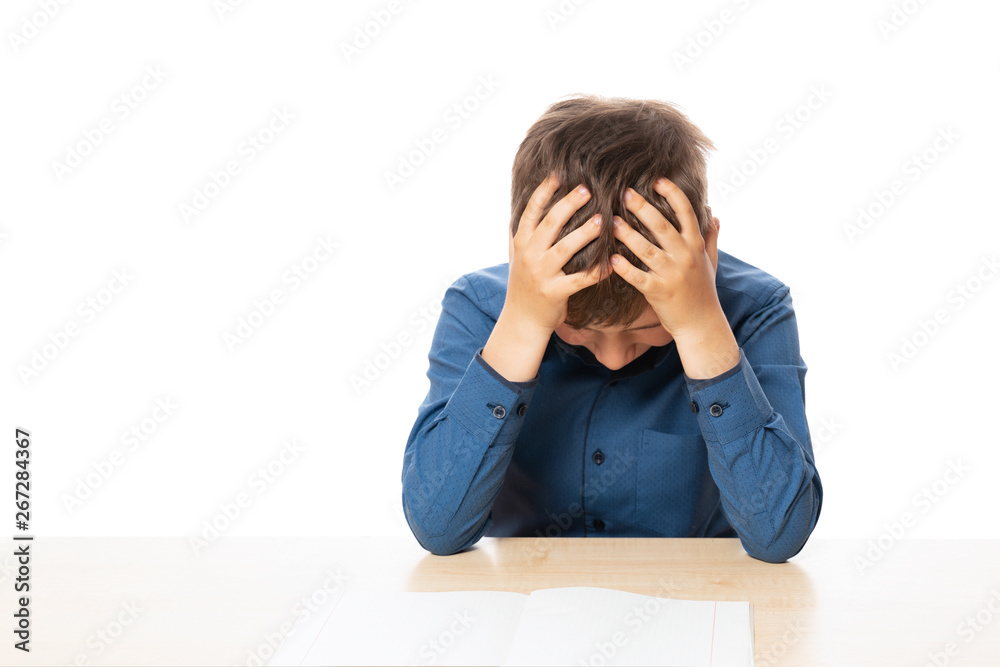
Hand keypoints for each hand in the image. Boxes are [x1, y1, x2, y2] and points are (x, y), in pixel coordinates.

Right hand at [505, 172, 606, 334]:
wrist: (522, 320)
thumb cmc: (524, 285)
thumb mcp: (516, 257)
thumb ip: (520, 234)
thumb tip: (521, 208)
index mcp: (521, 243)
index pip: (532, 211)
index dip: (544, 191)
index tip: (559, 174)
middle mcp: (529, 255)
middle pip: (550, 224)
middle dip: (569, 204)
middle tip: (587, 189)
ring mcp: (541, 274)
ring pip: (565, 248)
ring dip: (585, 233)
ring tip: (603, 220)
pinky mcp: (554, 292)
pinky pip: (579, 280)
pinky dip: (596, 272)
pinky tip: (612, 264)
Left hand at [609, 177, 721, 339]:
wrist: (702, 324)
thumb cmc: (703, 291)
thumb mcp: (711, 261)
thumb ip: (710, 237)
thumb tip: (714, 214)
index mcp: (695, 245)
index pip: (686, 213)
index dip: (673, 194)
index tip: (658, 179)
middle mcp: (685, 256)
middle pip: (662, 226)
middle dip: (643, 208)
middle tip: (625, 193)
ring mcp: (672, 275)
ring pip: (647, 250)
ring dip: (627, 235)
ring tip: (611, 222)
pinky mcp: (659, 292)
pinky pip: (638, 278)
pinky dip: (625, 269)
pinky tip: (611, 259)